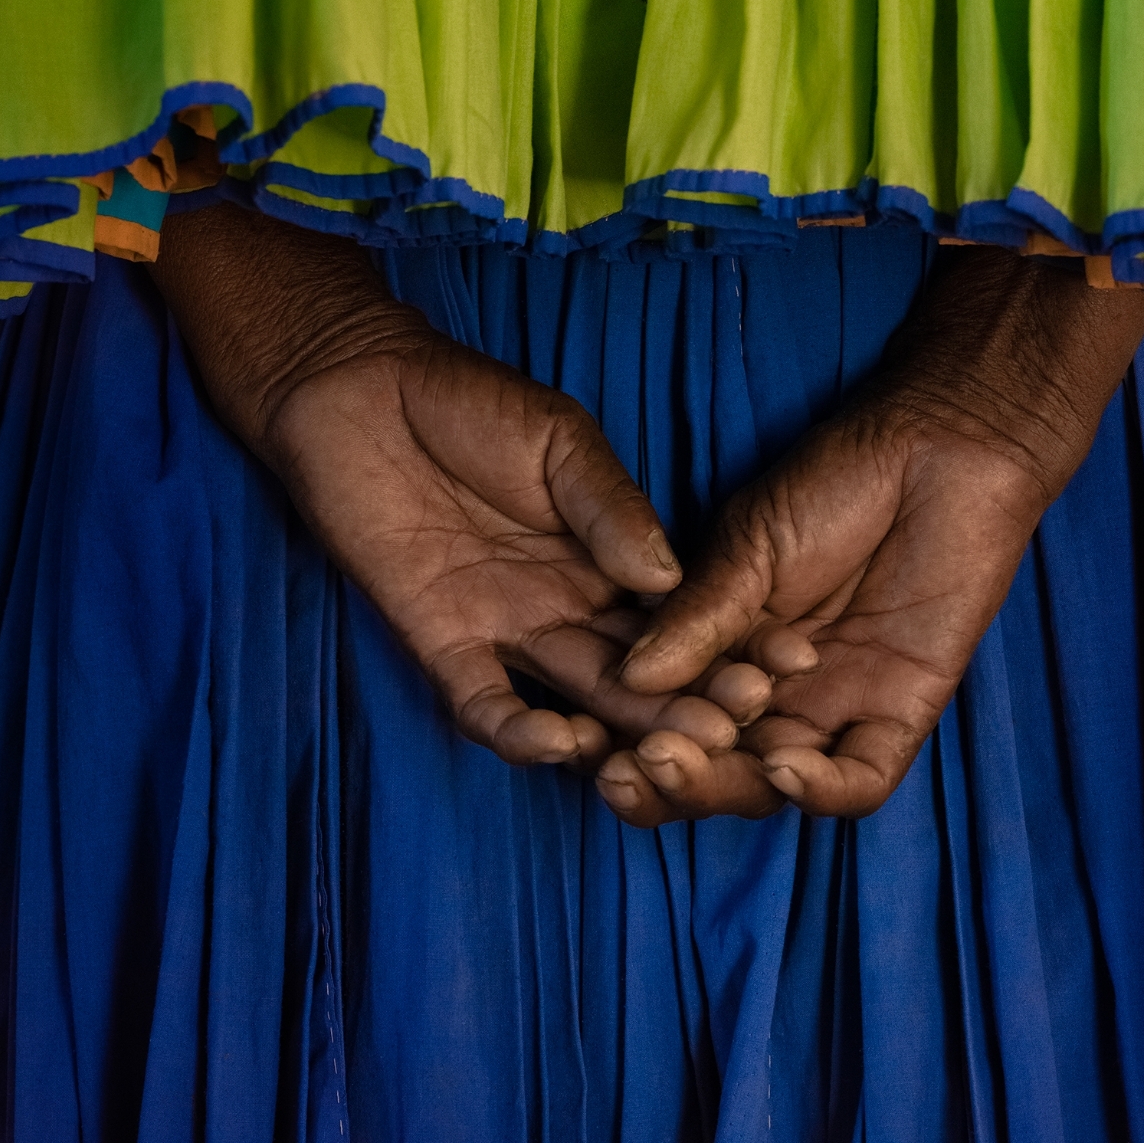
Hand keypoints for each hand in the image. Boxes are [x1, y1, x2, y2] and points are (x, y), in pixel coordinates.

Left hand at [152, 205, 769, 766]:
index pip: (679, 614)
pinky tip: (559, 744)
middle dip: (688, 703)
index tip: (784, 663)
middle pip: (638, 671)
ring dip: (619, 731)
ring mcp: (505, 630)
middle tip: (733, 728)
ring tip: (662, 752)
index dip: (729, 641)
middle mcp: (566, 605)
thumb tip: (673, 576)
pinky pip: (485, 704)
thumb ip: (611, 508)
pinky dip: (521, 732)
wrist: (358, 390)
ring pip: (576, 699)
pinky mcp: (440, 643)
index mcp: (609, 557)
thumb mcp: (560, 441)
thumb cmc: (468, 402)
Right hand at [601, 249, 1143, 821]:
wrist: (938, 445)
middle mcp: (776, 698)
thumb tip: (629, 676)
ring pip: (772, 785)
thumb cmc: (839, 479)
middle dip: (666, 780)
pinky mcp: (901, 713)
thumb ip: (697, 614)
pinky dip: (819, 789)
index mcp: (725, 657)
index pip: (666, 720)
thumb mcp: (748, 544)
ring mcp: (836, 709)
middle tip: (630, 768)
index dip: (625, 742)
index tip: (582, 741)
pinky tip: (782, 764)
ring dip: (725, 786)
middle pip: (713, 769)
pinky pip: (859, 782)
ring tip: (678, 761)